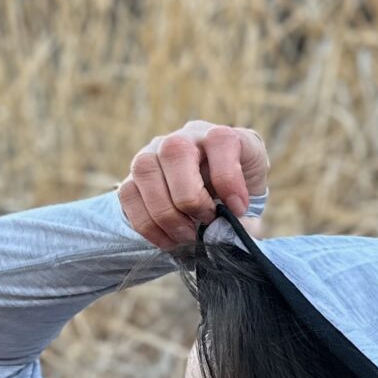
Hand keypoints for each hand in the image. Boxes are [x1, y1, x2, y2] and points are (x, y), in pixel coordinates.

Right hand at [118, 120, 267, 247]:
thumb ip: (243, 223)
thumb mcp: (250, 209)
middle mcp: (188, 137)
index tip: (238, 209)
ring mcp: (156, 151)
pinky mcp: (135, 174)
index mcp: (224, 138)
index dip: (228, 177)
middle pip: (175, 151)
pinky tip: (168, 240)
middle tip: (206, 222)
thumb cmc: (235, 202)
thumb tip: (220, 235)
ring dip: (165, 213)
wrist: (213, 203)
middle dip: (190, 198)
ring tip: (187, 237)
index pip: (221, 140)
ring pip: (145, 169)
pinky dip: (147, 225)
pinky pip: (128, 194)